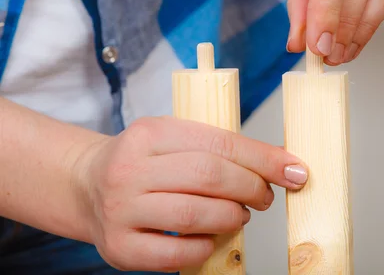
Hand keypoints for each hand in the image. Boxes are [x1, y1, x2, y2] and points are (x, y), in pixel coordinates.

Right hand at [73, 116, 307, 271]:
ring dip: (231, 217)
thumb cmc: (147, 163)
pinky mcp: (118, 246)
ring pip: (194, 215)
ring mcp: (120, 209)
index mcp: (151, 132)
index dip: (263, 159)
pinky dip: (204, 247)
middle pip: (209, 176)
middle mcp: (130, 168)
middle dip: (250, 188)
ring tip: (239, 215)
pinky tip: (210, 238)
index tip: (294, 171)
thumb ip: (222, 149)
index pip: (220, 143)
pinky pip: (176, 253)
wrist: (87, 186)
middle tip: (263, 196)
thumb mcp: (177, 140)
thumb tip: (283, 165)